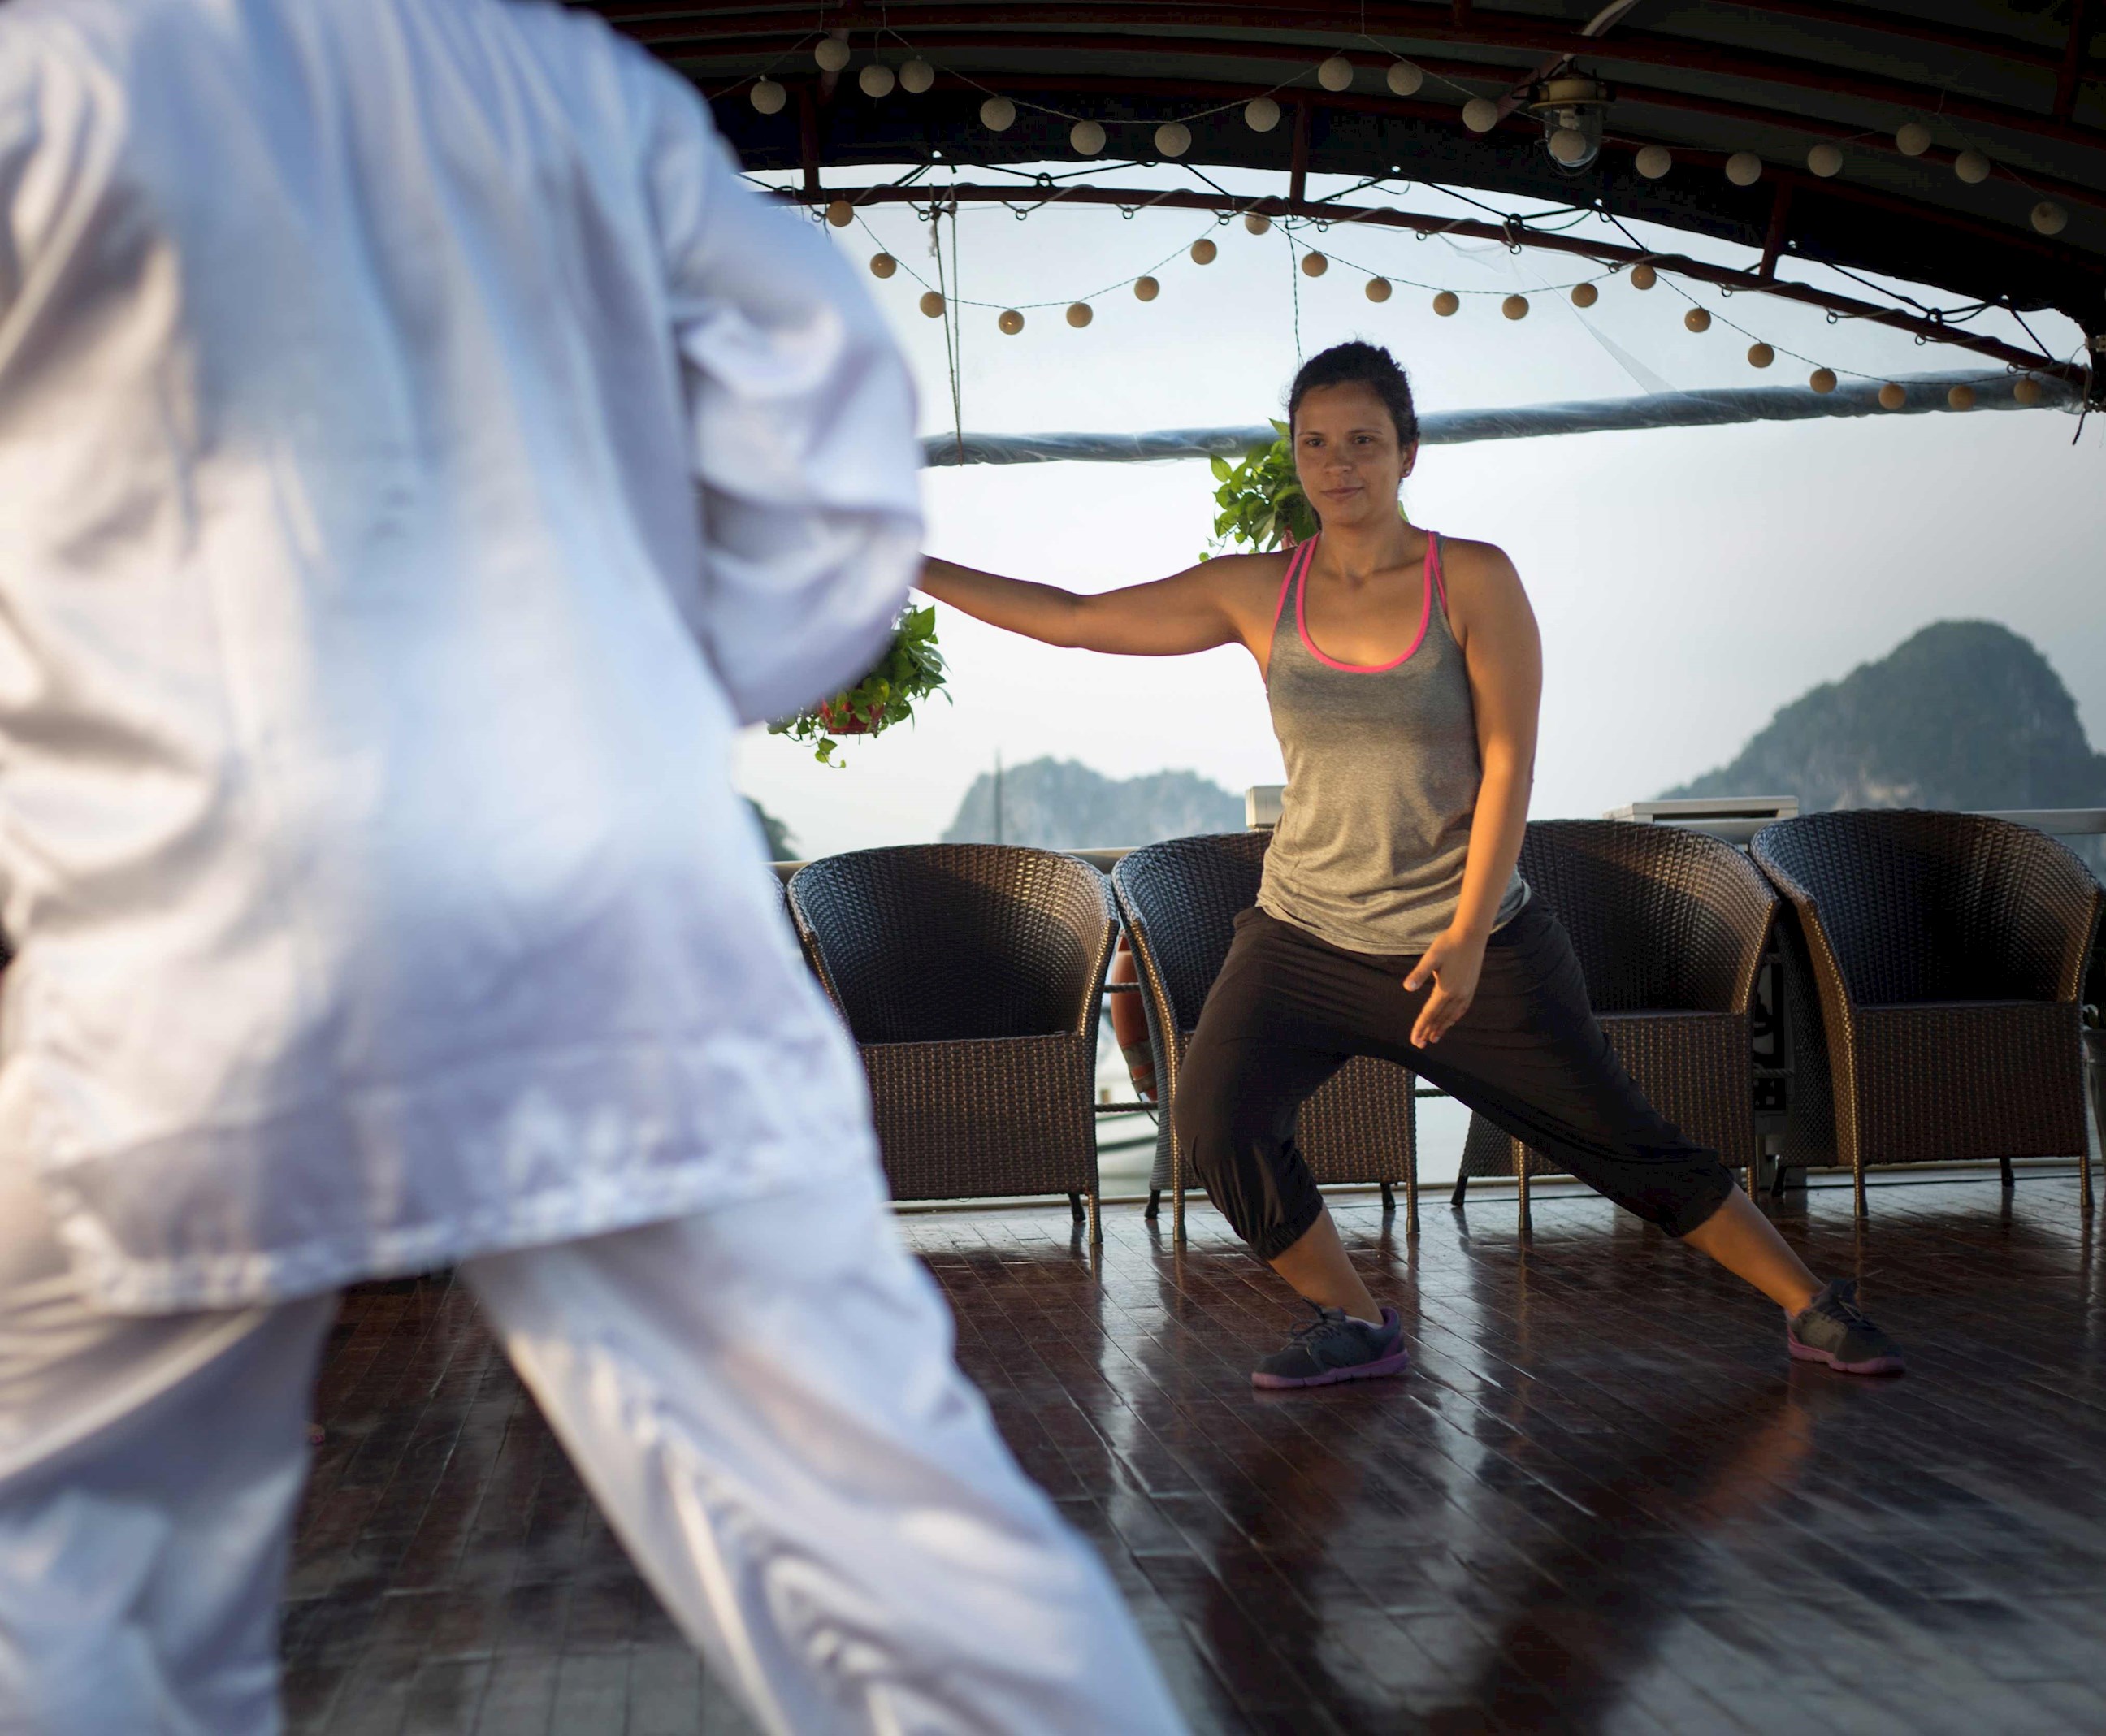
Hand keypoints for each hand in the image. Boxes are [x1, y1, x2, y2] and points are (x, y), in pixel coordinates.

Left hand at [1403, 927, 1485, 1047]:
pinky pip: (1462, 1009)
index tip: (1414, 1040)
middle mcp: (1457, 995)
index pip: (1429, 1013)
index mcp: (1445, 989)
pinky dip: (1454, 1018)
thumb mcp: (1431, 957)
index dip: (1420, 1027)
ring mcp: (1466, 993)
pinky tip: (1450, 1022)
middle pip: (1439, 1018)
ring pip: (1451, 1016)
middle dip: (1428, 1032)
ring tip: (1433, 1038)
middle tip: (1419, 1044)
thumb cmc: (1448, 944)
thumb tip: (1407, 987)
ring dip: (1441, 1028)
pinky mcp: (1471, 988)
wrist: (1471, 936)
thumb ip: (1419, 974)